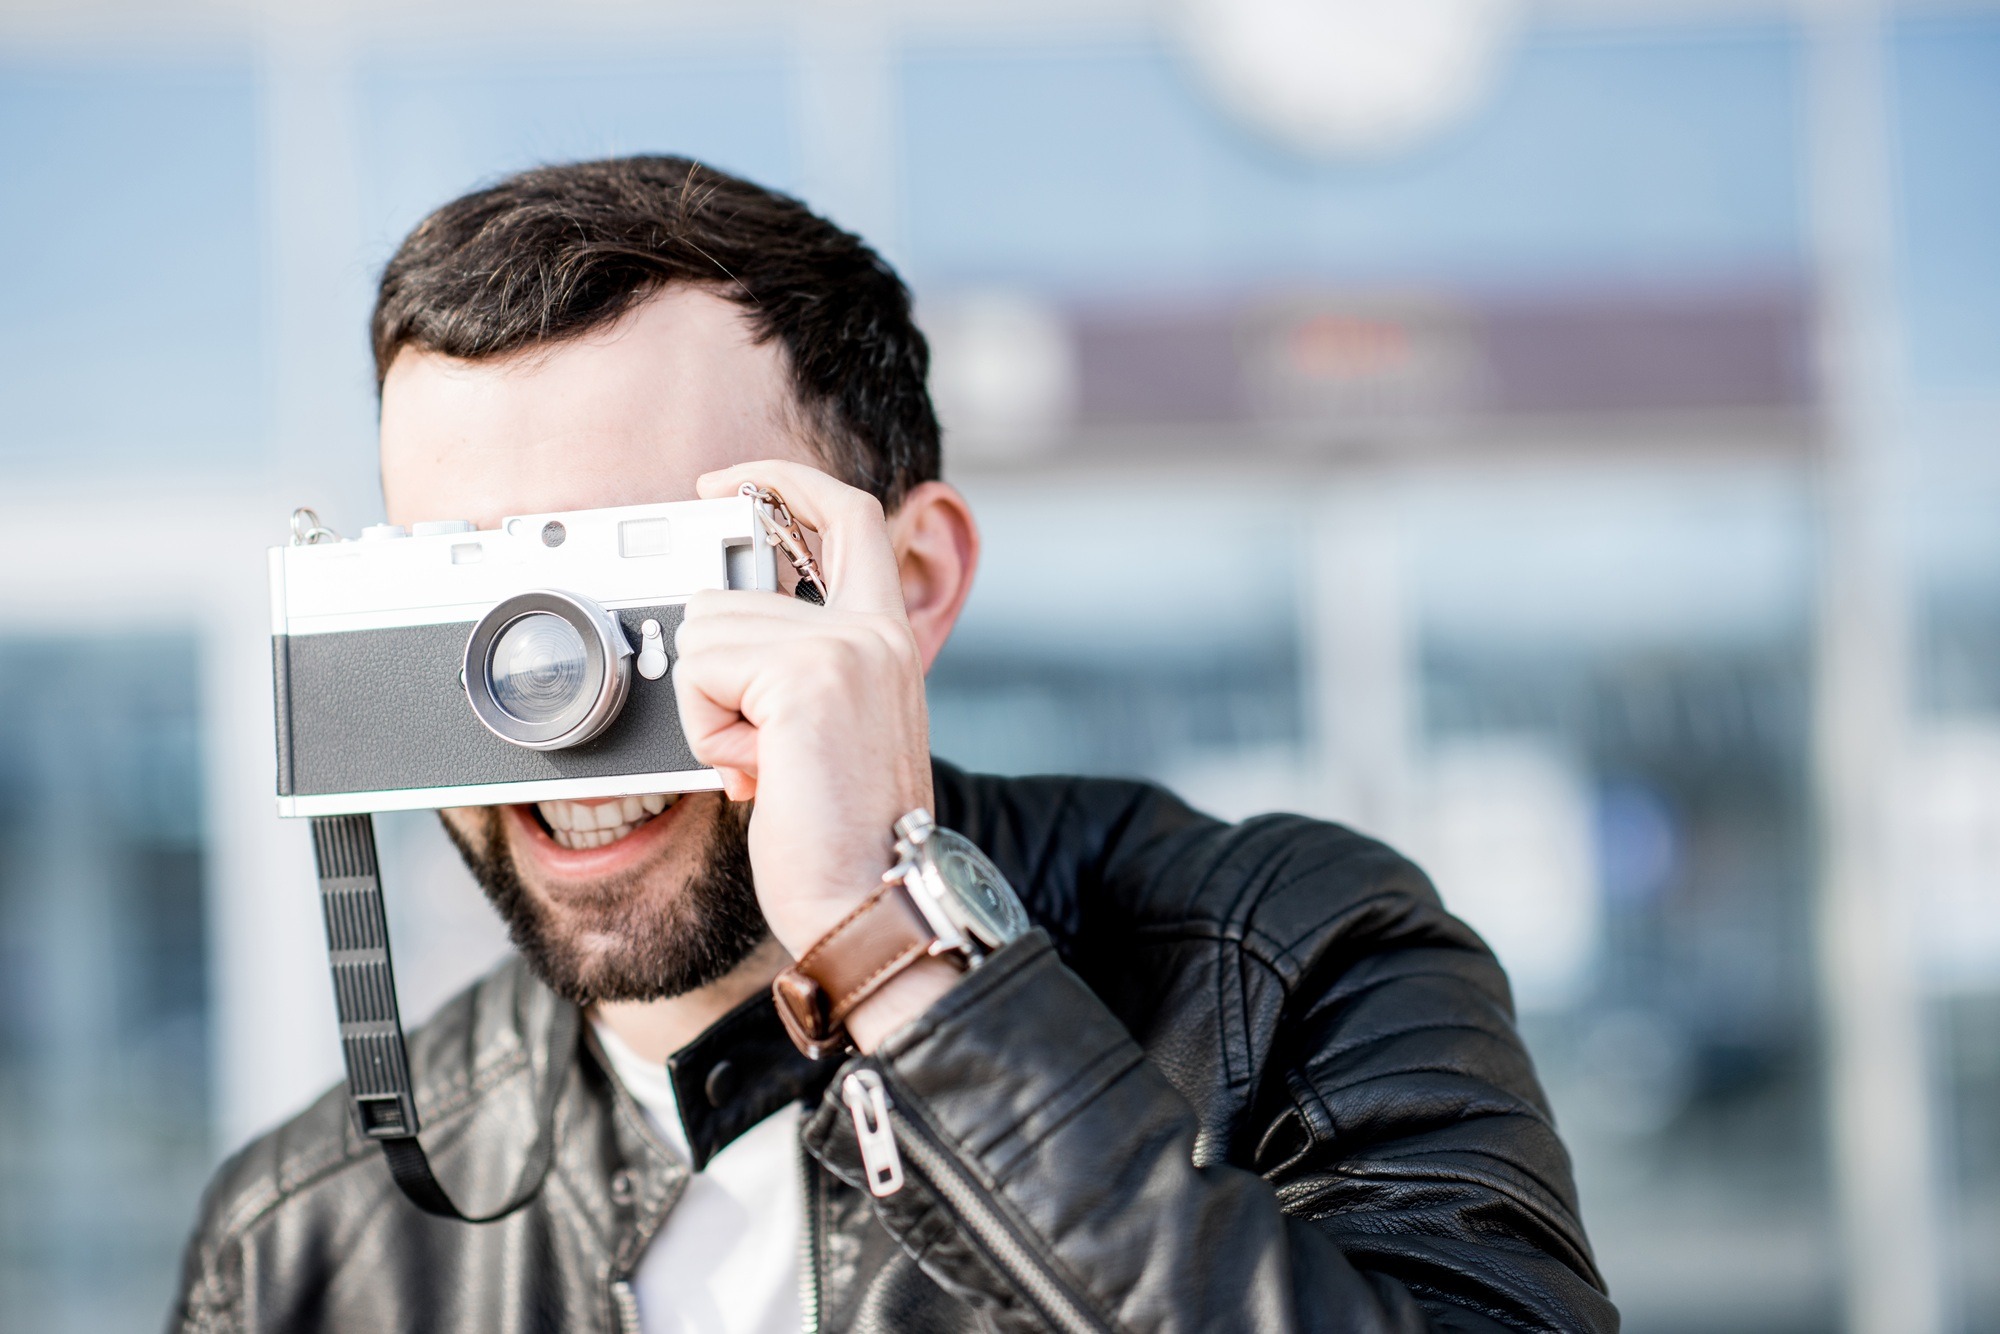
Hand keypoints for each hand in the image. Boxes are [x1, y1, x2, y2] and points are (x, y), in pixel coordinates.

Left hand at [672, 461, 956, 1044]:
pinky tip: (760, 772)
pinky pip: (702, 674)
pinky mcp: (808, 676)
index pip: (847, 515)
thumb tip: (714, 637)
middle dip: (713, 677)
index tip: (725, 484)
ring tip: (767, 766)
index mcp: (886, 638)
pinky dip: (709, 732)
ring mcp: (845, 648)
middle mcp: (873, 633)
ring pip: (705, 634)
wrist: (873, 904)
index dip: (782, 481)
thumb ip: (792, 671)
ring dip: (711, 713)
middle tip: (759, 748)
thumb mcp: (824, 732)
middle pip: (729, 595)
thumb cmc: (843, 841)